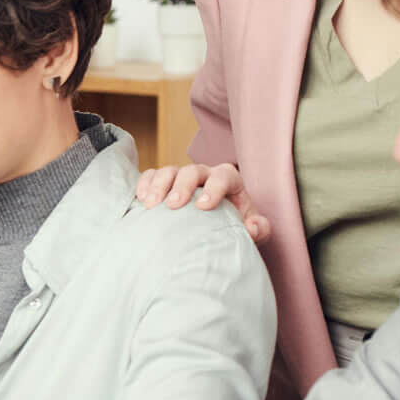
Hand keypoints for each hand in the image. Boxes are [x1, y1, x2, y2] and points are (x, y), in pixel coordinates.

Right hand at [134, 162, 270, 242]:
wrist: (214, 228)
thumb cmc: (233, 225)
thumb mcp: (251, 229)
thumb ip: (259, 228)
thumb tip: (251, 227)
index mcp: (228, 181)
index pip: (223, 176)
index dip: (214, 188)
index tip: (203, 207)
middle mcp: (204, 175)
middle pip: (192, 171)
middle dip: (182, 186)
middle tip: (172, 205)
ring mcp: (181, 177)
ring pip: (169, 171)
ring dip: (158, 185)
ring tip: (150, 205)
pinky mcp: (162, 183)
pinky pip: (151, 175)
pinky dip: (144, 184)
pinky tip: (140, 200)